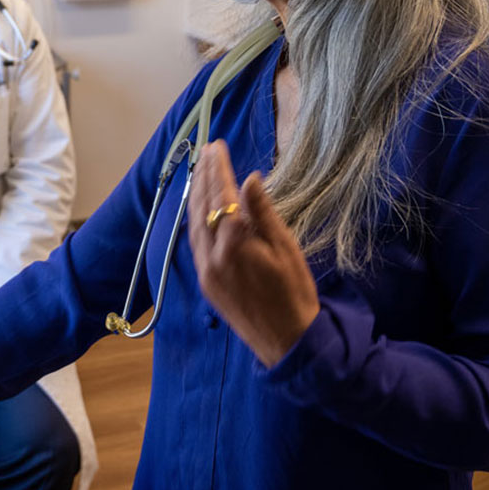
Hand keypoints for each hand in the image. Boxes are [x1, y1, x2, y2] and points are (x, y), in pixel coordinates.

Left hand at [186, 141, 319, 367]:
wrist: (287, 342)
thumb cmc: (295, 294)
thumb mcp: (286, 249)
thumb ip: (264, 213)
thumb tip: (250, 179)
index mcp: (234, 246)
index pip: (222, 197)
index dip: (219, 170)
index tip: (217, 147)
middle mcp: (212, 257)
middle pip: (202, 207)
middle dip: (204, 176)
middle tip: (208, 151)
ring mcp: (205, 271)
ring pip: (193, 224)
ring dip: (196, 195)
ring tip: (202, 170)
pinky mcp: (205, 282)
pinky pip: (195, 242)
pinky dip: (196, 218)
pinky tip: (200, 205)